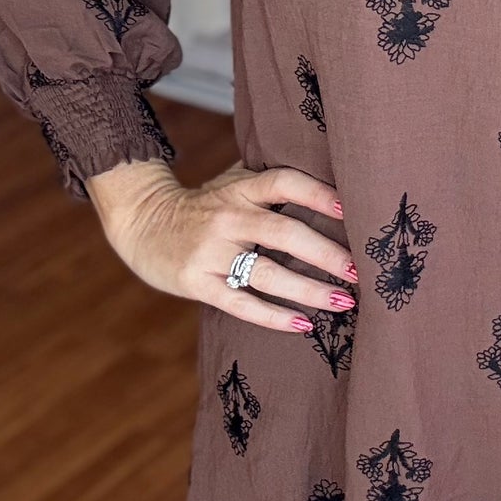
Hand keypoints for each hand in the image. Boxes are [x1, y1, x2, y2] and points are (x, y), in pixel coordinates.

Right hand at [84, 158, 356, 331]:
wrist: (142, 222)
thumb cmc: (204, 204)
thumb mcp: (233, 182)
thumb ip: (271, 181)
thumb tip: (331, 174)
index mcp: (241, 188)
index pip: (285, 183)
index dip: (319, 194)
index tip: (352, 210)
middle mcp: (228, 216)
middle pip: (284, 232)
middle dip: (326, 254)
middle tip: (359, 271)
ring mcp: (211, 251)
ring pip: (267, 273)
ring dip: (309, 290)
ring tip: (343, 302)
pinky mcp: (196, 282)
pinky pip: (241, 303)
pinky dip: (274, 316)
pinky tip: (303, 325)